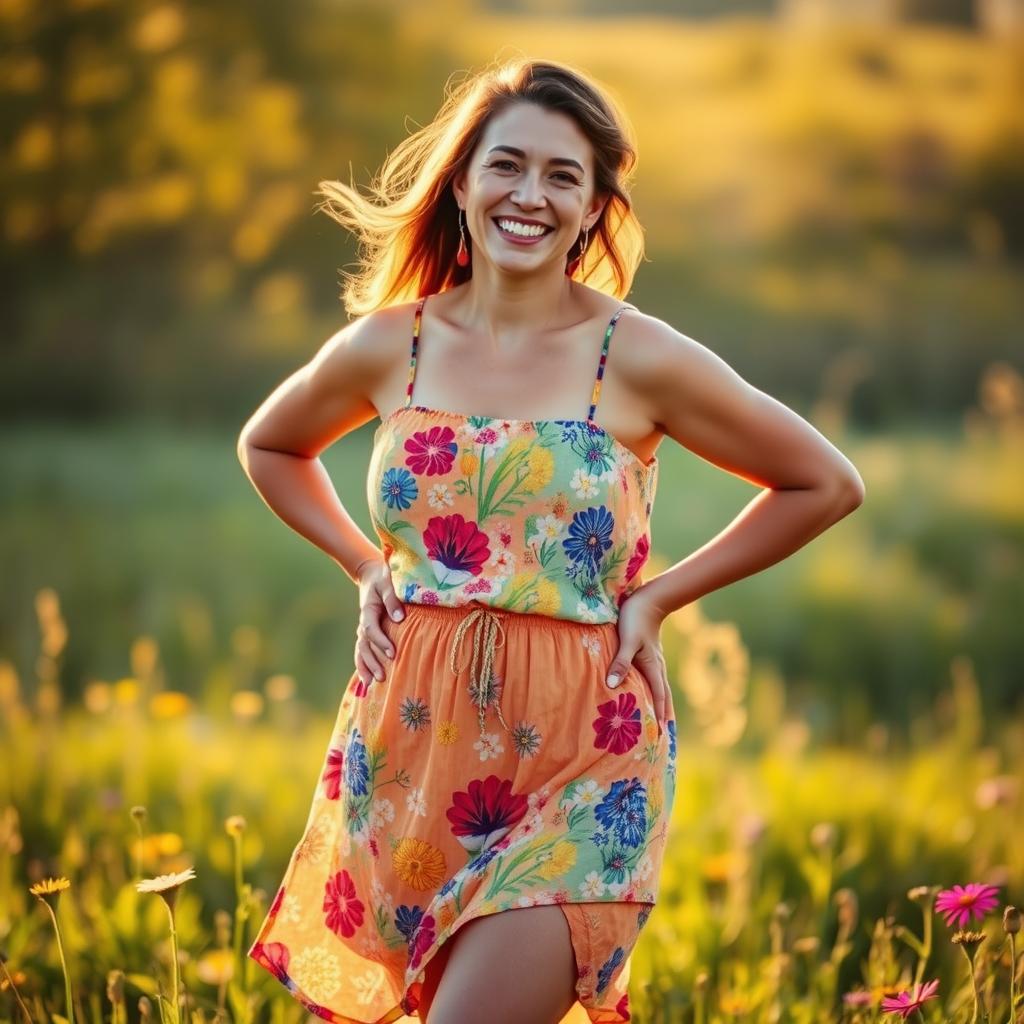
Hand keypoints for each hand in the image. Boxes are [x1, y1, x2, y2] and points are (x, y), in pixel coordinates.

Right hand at [352, 554, 404, 687]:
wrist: (373, 575)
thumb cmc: (385, 578)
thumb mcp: (388, 583)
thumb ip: (393, 599)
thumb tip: (399, 618)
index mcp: (368, 609)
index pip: (371, 628)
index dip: (381, 641)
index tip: (392, 653)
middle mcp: (364, 621)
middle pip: (364, 645)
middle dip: (372, 662)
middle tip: (382, 676)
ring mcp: (364, 628)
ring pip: (361, 650)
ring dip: (365, 667)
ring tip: (371, 684)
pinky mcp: (367, 633)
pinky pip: (362, 651)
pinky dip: (363, 665)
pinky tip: (366, 682)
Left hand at [605, 589, 671, 738]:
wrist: (648, 599)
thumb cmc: (636, 618)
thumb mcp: (627, 640)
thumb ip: (620, 662)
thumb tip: (612, 686)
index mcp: (653, 668)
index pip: (658, 698)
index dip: (658, 717)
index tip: (659, 737)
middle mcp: (656, 667)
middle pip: (663, 697)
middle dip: (663, 716)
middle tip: (662, 736)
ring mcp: (654, 661)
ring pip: (660, 688)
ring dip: (660, 704)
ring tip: (658, 720)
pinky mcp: (649, 654)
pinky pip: (653, 679)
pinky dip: (654, 691)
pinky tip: (646, 693)